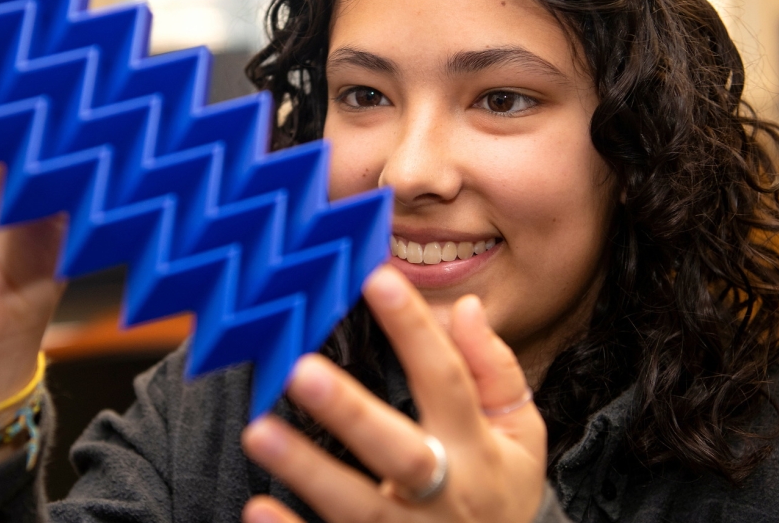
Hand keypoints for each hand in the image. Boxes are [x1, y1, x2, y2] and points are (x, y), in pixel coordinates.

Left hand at [240, 265, 547, 522]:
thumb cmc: (500, 493)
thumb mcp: (520, 438)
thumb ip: (494, 373)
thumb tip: (465, 306)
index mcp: (479, 451)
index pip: (448, 381)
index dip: (415, 331)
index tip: (378, 279)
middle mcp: (446, 494)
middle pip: (400, 451)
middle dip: (352, 412)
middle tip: (300, 371)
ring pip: (357, 506)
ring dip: (308, 470)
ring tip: (258, 432)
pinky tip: (258, 508)